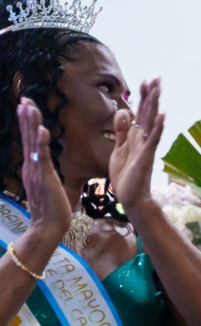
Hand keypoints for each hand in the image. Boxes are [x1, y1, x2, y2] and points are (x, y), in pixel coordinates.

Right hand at [15, 98, 70, 241]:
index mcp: (34, 166)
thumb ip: (45, 172)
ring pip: (33, 143)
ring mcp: (36, 171)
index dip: (28, 123)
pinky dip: (43, 144)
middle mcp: (31, 165)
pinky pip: (43, 158)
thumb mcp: (48, 184)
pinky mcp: (44, 178)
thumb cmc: (52, 208)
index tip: (27, 106)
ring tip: (29, 107)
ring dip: (32, 124)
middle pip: (28, 136)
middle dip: (27, 117)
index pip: (30, 139)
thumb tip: (45, 163)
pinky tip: (43, 131)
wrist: (48, 227)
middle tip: (24, 99)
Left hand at [108, 78, 165, 212]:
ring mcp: (146, 147)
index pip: (140, 112)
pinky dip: (157, 128)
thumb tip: (123, 113)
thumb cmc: (126, 176)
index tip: (144, 81)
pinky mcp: (145, 156)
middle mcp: (142, 139)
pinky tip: (161, 116)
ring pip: (151, 122)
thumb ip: (120, 132)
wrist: (131, 197)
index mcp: (134, 137)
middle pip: (147, 113)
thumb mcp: (118, 149)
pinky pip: (153, 139)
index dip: (141, 97)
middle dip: (150, 95)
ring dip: (154, 105)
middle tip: (156, 78)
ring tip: (158, 89)